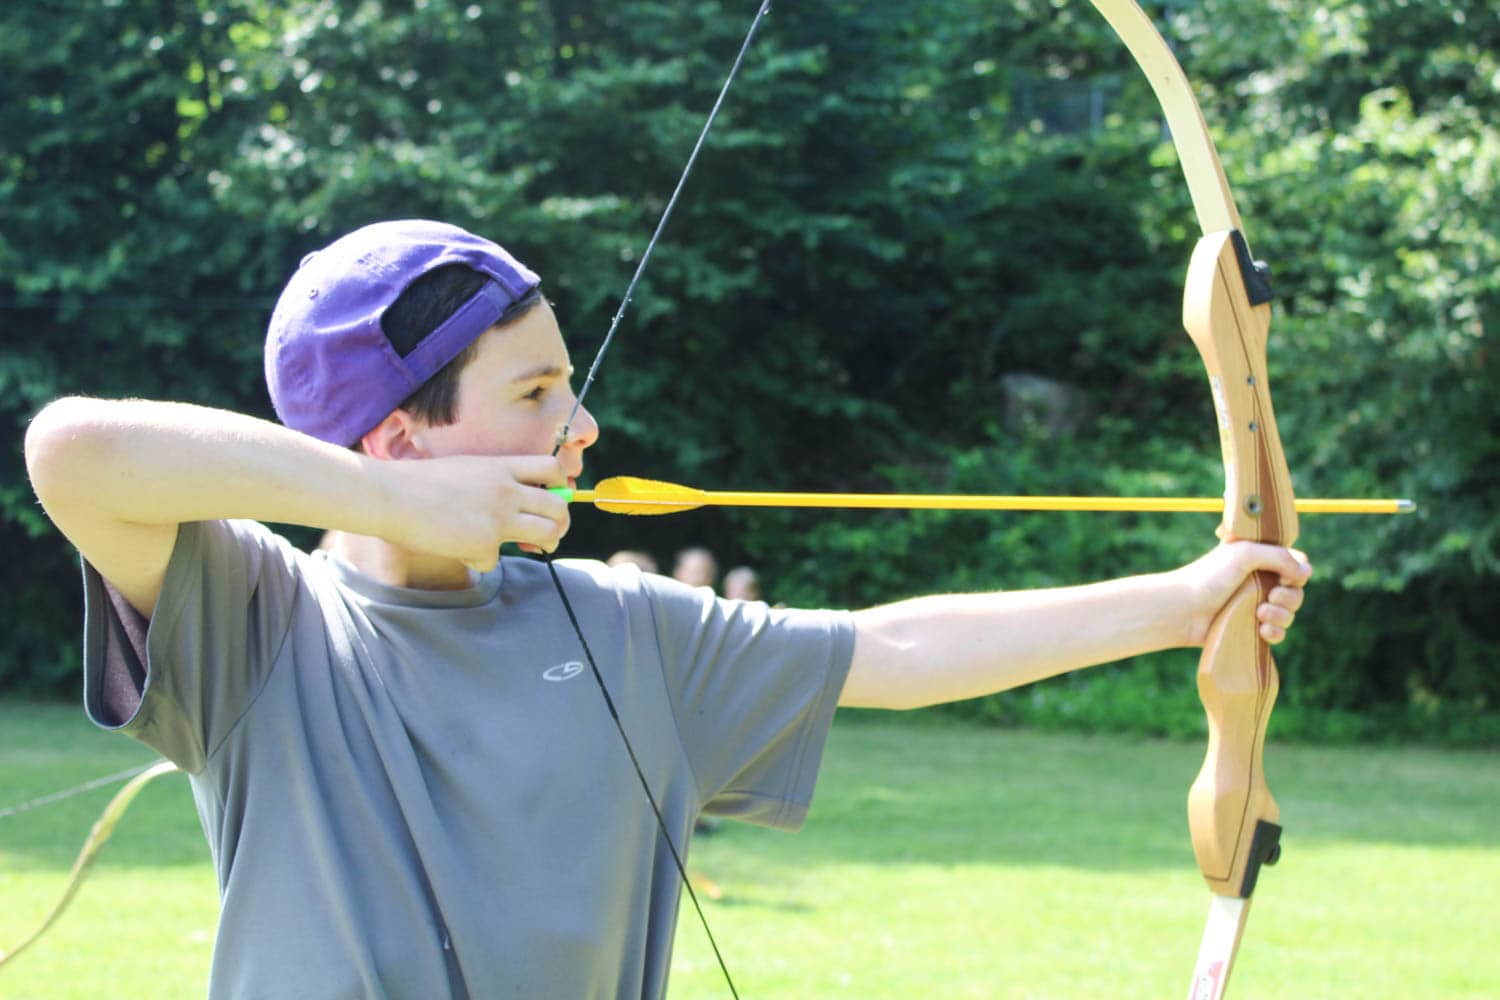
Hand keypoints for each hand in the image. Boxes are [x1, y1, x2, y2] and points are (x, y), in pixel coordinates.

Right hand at [378, 453, 572, 571]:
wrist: (389, 495)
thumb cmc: (416, 482)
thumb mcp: (463, 469)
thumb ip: (490, 482)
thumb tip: (511, 501)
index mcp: (500, 466)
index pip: (551, 468)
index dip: (561, 485)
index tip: (554, 497)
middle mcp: (505, 489)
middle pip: (559, 506)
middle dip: (561, 523)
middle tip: (551, 534)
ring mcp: (498, 515)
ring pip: (548, 533)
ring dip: (544, 544)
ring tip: (531, 547)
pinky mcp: (485, 541)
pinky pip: (495, 559)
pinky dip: (479, 559)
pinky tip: (459, 550)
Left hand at [1177, 542, 1311, 645]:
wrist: (1184, 609)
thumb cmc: (1209, 577)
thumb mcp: (1243, 554)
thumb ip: (1278, 556)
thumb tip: (1306, 570)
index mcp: (1258, 560)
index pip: (1295, 564)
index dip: (1297, 572)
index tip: (1285, 577)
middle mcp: (1259, 582)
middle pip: (1296, 591)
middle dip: (1290, 596)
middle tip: (1272, 597)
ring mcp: (1255, 606)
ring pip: (1289, 613)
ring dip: (1282, 615)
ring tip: (1260, 614)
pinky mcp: (1250, 628)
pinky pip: (1278, 633)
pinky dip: (1275, 633)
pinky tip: (1262, 631)